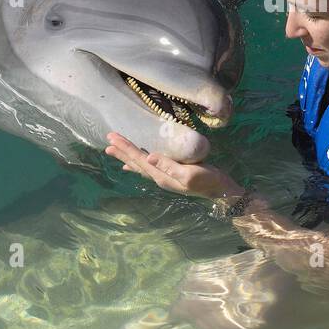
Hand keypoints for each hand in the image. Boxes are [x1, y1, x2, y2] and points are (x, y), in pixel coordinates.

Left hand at [104, 132, 244, 199]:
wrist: (221, 191)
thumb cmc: (208, 180)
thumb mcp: (190, 173)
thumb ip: (170, 166)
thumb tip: (149, 158)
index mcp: (161, 175)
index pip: (139, 159)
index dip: (126, 148)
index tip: (113, 138)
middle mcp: (159, 177)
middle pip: (136, 162)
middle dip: (122, 151)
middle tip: (108, 140)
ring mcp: (164, 177)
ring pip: (140, 165)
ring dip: (126, 157)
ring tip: (113, 150)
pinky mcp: (170, 174)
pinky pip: (148, 168)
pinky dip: (137, 164)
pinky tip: (132, 165)